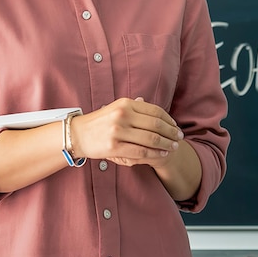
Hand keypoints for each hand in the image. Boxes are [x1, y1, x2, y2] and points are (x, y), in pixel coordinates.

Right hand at [69, 97, 183, 167]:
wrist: (78, 134)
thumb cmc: (99, 122)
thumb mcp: (114, 107)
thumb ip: (131, 106)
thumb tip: (146, 102)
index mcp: (125, 103)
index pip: (154, 110)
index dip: (169, 120)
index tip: (176, 126)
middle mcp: (122, 115)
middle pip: (156, 124)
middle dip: (171, 132)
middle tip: (179, 138)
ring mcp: (118, 131)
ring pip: (151, 139)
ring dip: (166, 144)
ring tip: (173, 147)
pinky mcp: (114, 147)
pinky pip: (141, 151)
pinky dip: (155, 154)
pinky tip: (161, 154)